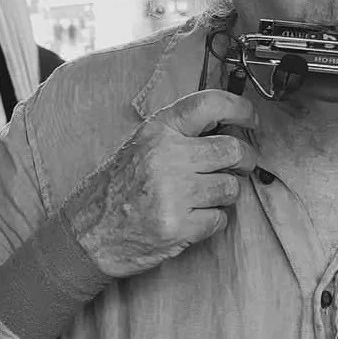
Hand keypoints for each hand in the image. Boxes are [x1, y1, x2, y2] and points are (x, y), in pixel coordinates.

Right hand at [65, 89, 259, 278]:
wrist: (87, 234)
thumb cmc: (115, 189)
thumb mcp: (140, 146)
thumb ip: (178, 134)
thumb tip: (226, 126)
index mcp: (157, 132)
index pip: (209, 105)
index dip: (239, 108)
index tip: (251, 119)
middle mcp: (166, 157)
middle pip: (232, 149)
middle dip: (245, 158)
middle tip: (241, 164)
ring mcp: (173, 193)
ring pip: (230, 187)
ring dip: (225, 193)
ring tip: (204, 195)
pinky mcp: (178, 226)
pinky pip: (220, 219)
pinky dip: (212, 220)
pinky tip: (192, 218)